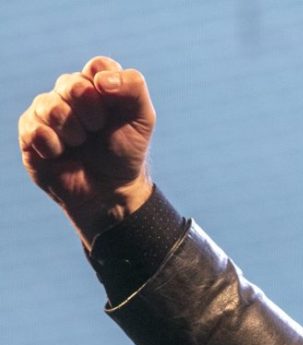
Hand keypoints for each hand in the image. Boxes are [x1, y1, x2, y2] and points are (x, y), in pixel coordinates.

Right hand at [18, 56, 155, 246]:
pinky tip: (60, 153)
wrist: (110, 191)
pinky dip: (53, 145)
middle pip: (72, 84)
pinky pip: (34, 128)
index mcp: (99, 85)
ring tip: (81, 144)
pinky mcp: (30, 131)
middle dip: (91, 112)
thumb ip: (133, 88)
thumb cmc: (125, 153)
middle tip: (98, 130)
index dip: (107, 87)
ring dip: (73, 130)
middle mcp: (70, 93)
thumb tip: (101, 79)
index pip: (98, 66)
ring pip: (50, 105)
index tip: (115, 109)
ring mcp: (48, 110)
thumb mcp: (142, 120)